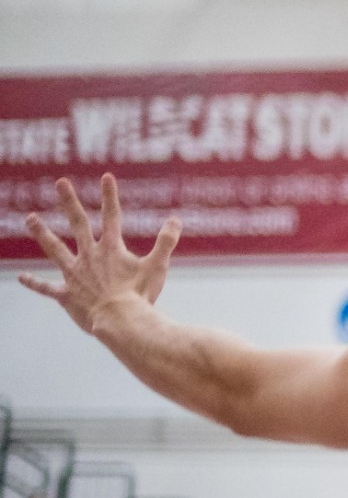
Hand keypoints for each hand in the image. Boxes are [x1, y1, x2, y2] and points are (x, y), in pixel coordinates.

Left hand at [18, 175, 180, 334]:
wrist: (119, 321)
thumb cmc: (141, 294)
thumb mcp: (158, 266)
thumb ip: (166, 241)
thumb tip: (175, 219)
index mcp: (111, 248)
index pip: (112, 215)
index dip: (110, 195)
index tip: (106, 176)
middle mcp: (89, 256)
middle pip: (77, 223)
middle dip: (69, 201)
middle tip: (61, 183)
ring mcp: (74, 274)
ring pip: (55, 249)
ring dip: (42, 233)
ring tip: (30, 218)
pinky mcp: (66, 294)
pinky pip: (47, 288)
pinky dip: (34, 283)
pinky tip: (22, 278)